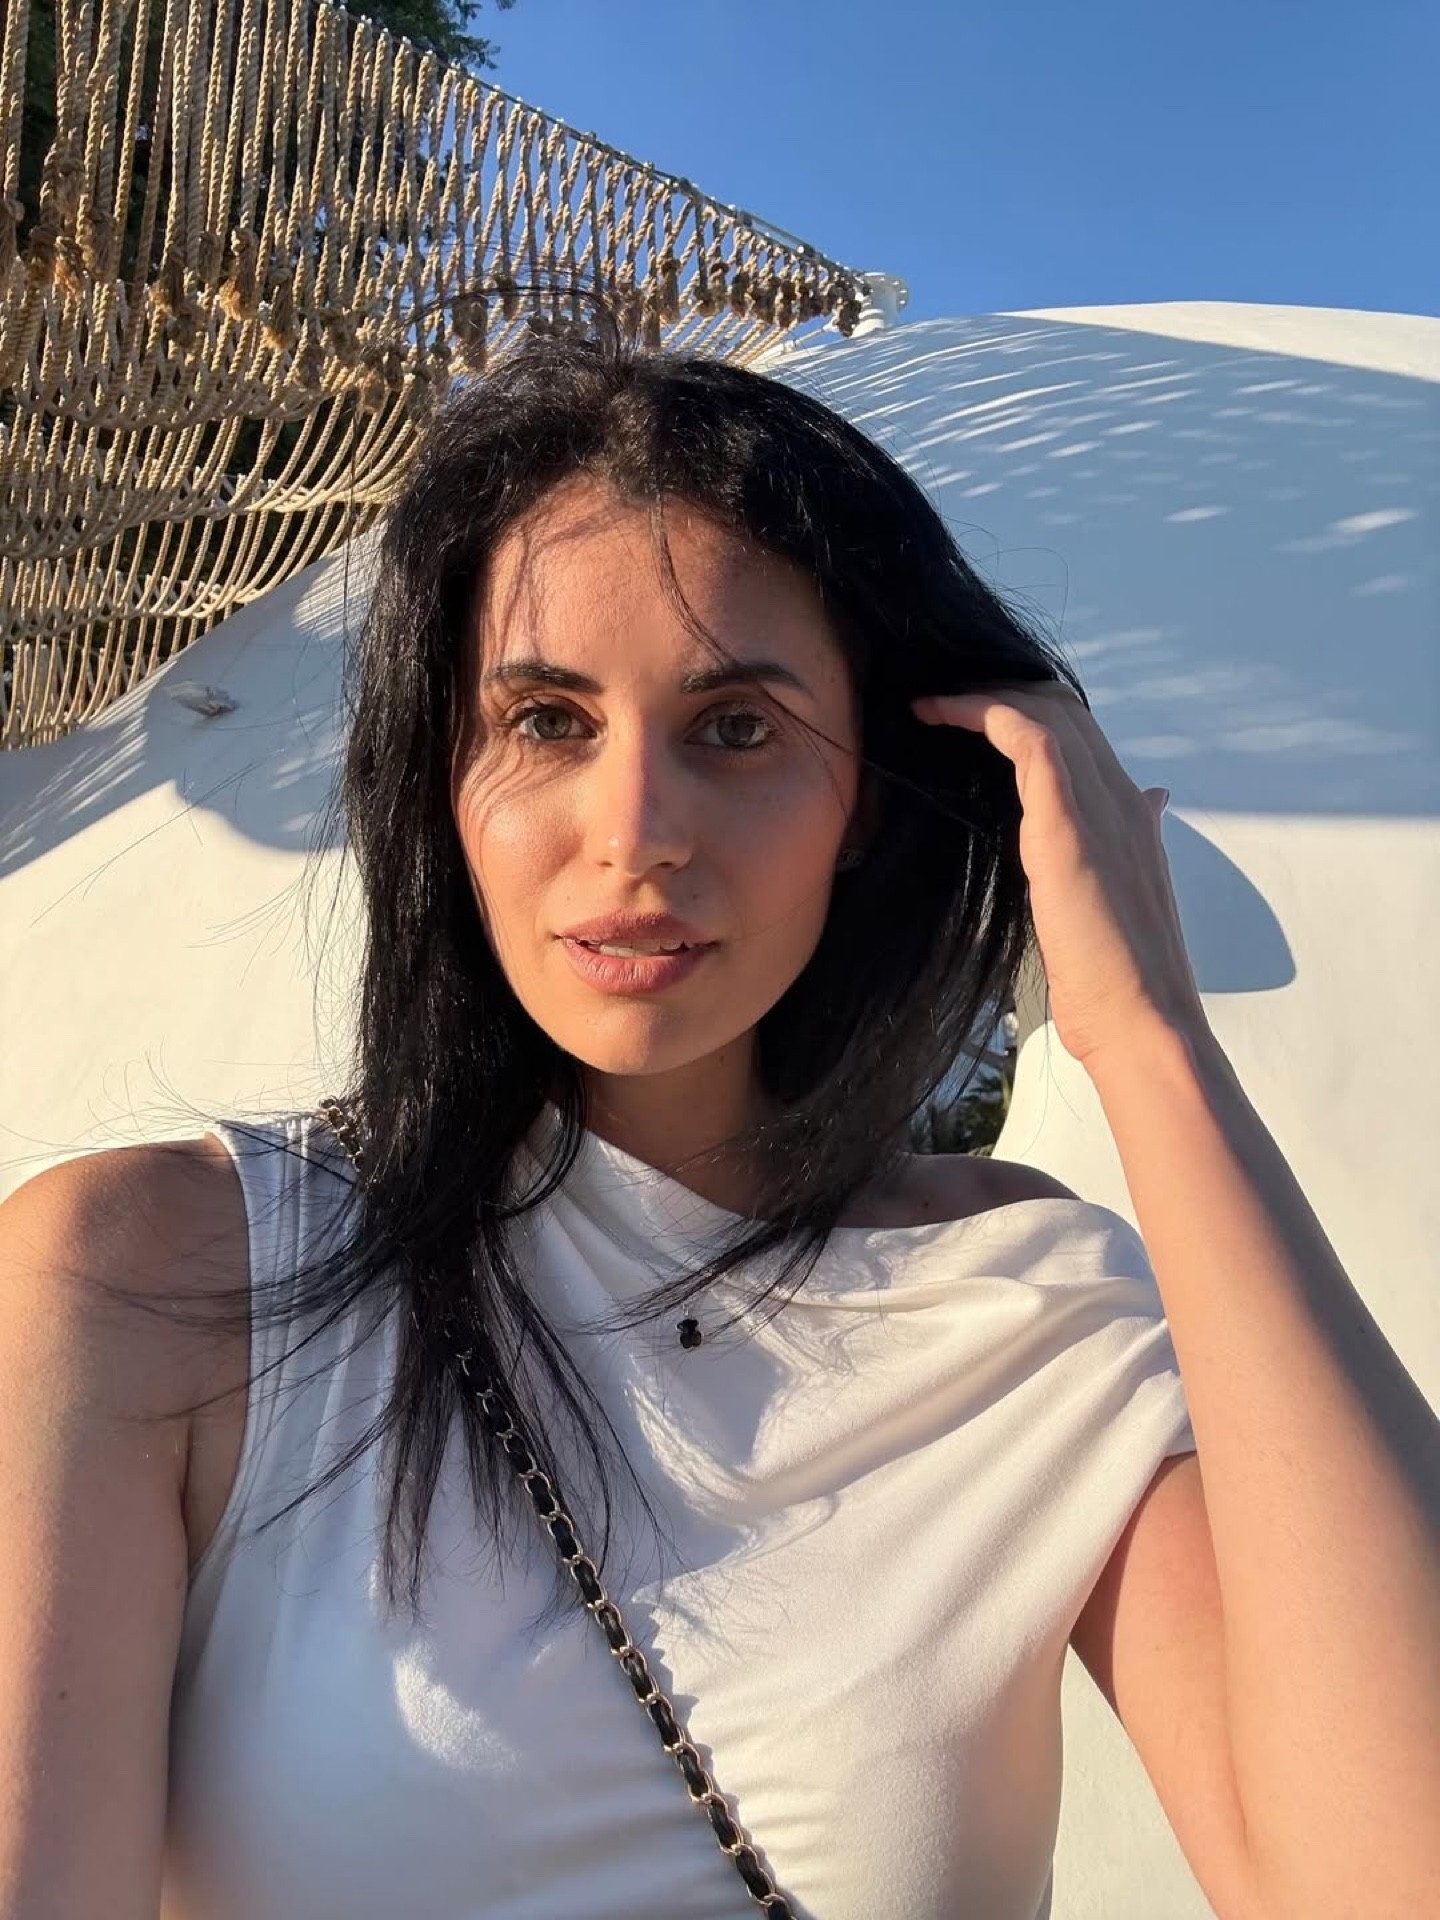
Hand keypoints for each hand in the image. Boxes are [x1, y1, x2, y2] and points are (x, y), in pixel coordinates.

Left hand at [911, 683, 1207, 1068]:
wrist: (1144, 1023)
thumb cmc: (1122, 981)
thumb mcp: (1125, 897)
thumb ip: (1130, 842)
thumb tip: (1154, 800)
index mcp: (1132, 816)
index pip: (1082, 736)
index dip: (1027, 714)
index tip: (971, 721)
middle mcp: (1121, 800)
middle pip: (1063, 710)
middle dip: (1001, 693)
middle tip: (942, 705)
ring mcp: (1099, 809)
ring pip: (1046, 712)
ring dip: (983, 696)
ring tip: (931, 704)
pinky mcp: (1067, 829)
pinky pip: (1031, 741)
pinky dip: (983, 713)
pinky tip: (940, 713)